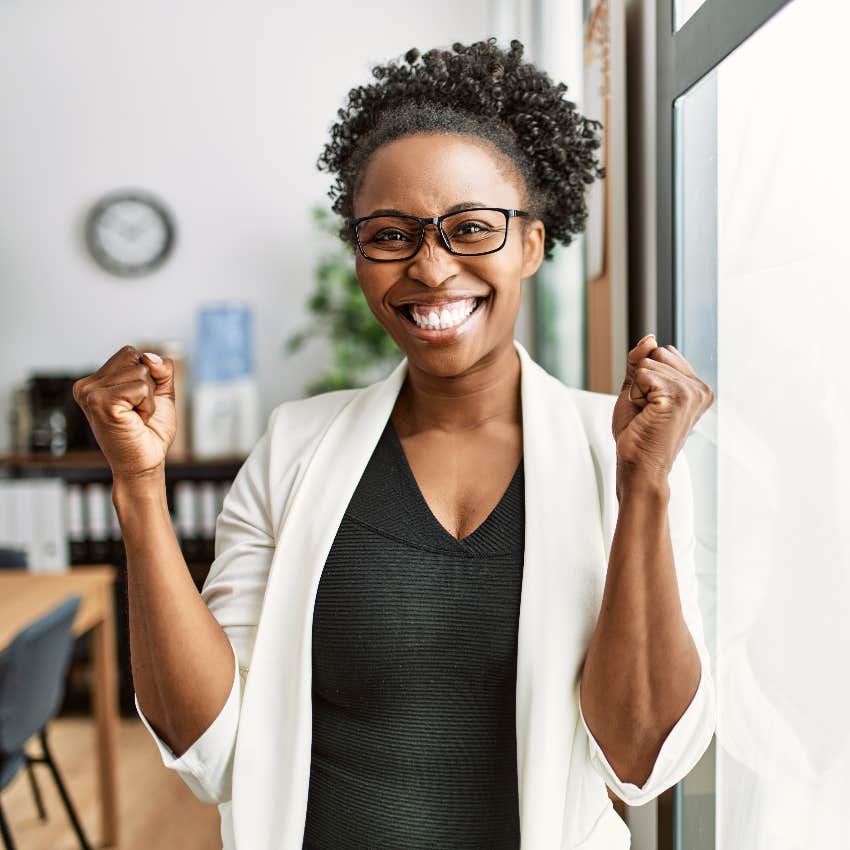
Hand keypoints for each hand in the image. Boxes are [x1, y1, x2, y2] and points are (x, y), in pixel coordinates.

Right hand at [73, 345, 176, 481]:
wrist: (145, 464)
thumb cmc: (150, 432)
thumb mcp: (161, 393)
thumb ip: (160, 369)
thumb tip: (149, 357)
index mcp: (95, 381)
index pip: (130, 353)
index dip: (146, 376)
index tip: (137, 402)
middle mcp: (87, 386)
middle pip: (135, 358)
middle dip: (148, 386)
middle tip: (137, 412)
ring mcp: (91, 394)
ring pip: (141, 372)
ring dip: (149, 398)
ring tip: (136, 417)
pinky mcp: (102, 402)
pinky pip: (142, 388)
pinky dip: (148, 406)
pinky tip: (136, 421)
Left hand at [612, 334, 714, 485]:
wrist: (639, 466)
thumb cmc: (638, 434)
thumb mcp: (636, 390)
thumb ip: (640, 362)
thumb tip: (650, 337)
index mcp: (696, 386)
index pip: (661, 352)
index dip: (644, 376)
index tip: (651, 405)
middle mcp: (700, 388)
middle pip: (655, 353)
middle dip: (640, 380)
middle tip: (647, 411)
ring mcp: (691, 391)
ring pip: (648, 362)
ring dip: (637, 390)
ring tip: (647, 415)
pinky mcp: (678, 397)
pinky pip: (643, 374)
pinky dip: (635, 394)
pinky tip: (646, 415)